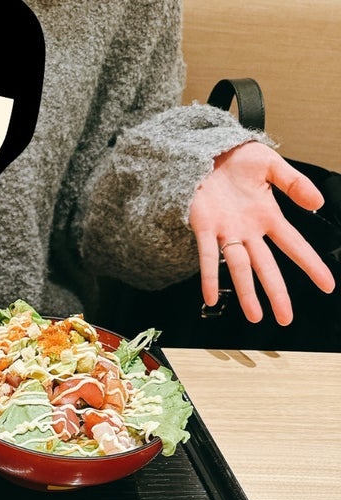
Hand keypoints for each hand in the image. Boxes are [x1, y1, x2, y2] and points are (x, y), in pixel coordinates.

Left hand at [189, 141, 334, 324]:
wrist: (206, 150)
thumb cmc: (238, 159)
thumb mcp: (272, 166)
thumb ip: (294, 184)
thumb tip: (317, 202)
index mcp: (268, 216)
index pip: (294, 245)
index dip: (310, 265)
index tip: (327, 285)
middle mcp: (248, 230)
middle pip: (266, 266)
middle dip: (277, 293)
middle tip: (286, 318)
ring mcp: (226, 232)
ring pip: (239, 268)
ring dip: (247, 293)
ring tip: (255, 317)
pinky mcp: (204, 228)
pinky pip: (207, 257)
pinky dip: (209, 277)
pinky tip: (210, 298)